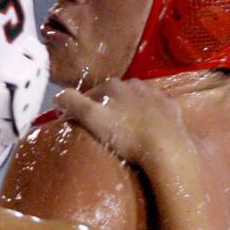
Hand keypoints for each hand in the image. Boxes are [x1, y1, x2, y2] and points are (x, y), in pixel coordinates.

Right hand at [54, 79, 190, 168]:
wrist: (165, 146)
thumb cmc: (125, 133)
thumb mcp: (92, 118)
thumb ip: (73, 103)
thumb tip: (57, 95)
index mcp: (114, 85)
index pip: (93, 93)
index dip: (84, 107)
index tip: (81, 122)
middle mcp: (135, 83)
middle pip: (116, 95)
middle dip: (109, 106)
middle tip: (105, 127)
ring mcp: (156, 94)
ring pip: (137, 99)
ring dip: (130, 109)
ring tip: (127, 128)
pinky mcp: (172, 107)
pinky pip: (157, 108)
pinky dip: (151, 114)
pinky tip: (150, 127)